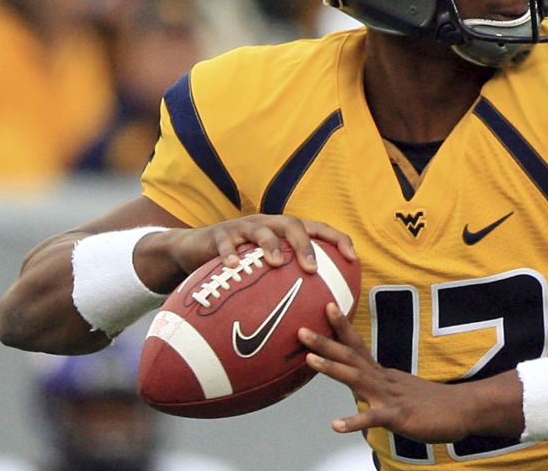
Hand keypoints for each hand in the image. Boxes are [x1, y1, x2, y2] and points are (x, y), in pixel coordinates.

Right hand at [142, 215, 356, 291]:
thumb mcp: (263, 272)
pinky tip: (231, 267)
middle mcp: (268, 225)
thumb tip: (313, 321)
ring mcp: (243, 228)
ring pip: (261, 230)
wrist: (194, 249)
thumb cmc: (239, 266)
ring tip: (275, 263)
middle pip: (293, 225)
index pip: (317, 229)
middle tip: (312, 268)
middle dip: (305, 245)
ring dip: (270, 245)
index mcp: (285, 232)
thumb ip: (286, 287)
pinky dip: (228, 253)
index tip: (353, 259)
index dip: (337, 240)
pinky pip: (224, 242)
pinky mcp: (219, 235)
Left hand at [299, 303, 473, 443]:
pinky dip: (355, 420)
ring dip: (333, 369)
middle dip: (325, 343)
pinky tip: (336, 424)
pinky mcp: (399, 416)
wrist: (465, 409)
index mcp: (383, 374)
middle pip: (351, 357)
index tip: (326, 306)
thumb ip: (379, 385)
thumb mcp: (400, 390)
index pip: (358, 346)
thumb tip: (360, 381)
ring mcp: (391, 396)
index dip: (341, 327)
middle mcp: (384, 380)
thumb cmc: (432, 403)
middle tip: (301, 329)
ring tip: (310, 360)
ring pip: (358, 379)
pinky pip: (374, 417)